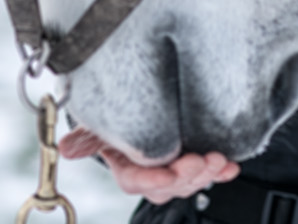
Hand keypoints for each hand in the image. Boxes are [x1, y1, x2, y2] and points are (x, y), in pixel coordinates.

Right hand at [59, 129, 239, 204]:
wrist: (141, 112)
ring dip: (206, 173)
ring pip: (190, 182)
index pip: (136, 181)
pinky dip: (223, 171)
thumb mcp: (101, 124)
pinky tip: (232, 167)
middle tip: (199, 160)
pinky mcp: (195, 164)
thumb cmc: (119, 120)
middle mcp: (152, 175)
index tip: (167, 174)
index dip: (152, 180)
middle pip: (168, 185)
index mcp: (128, 169)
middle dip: (186, 175)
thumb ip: (86, 136)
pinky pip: (210, 173)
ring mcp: (175, 171)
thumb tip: (65, 146)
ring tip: (217, 159)